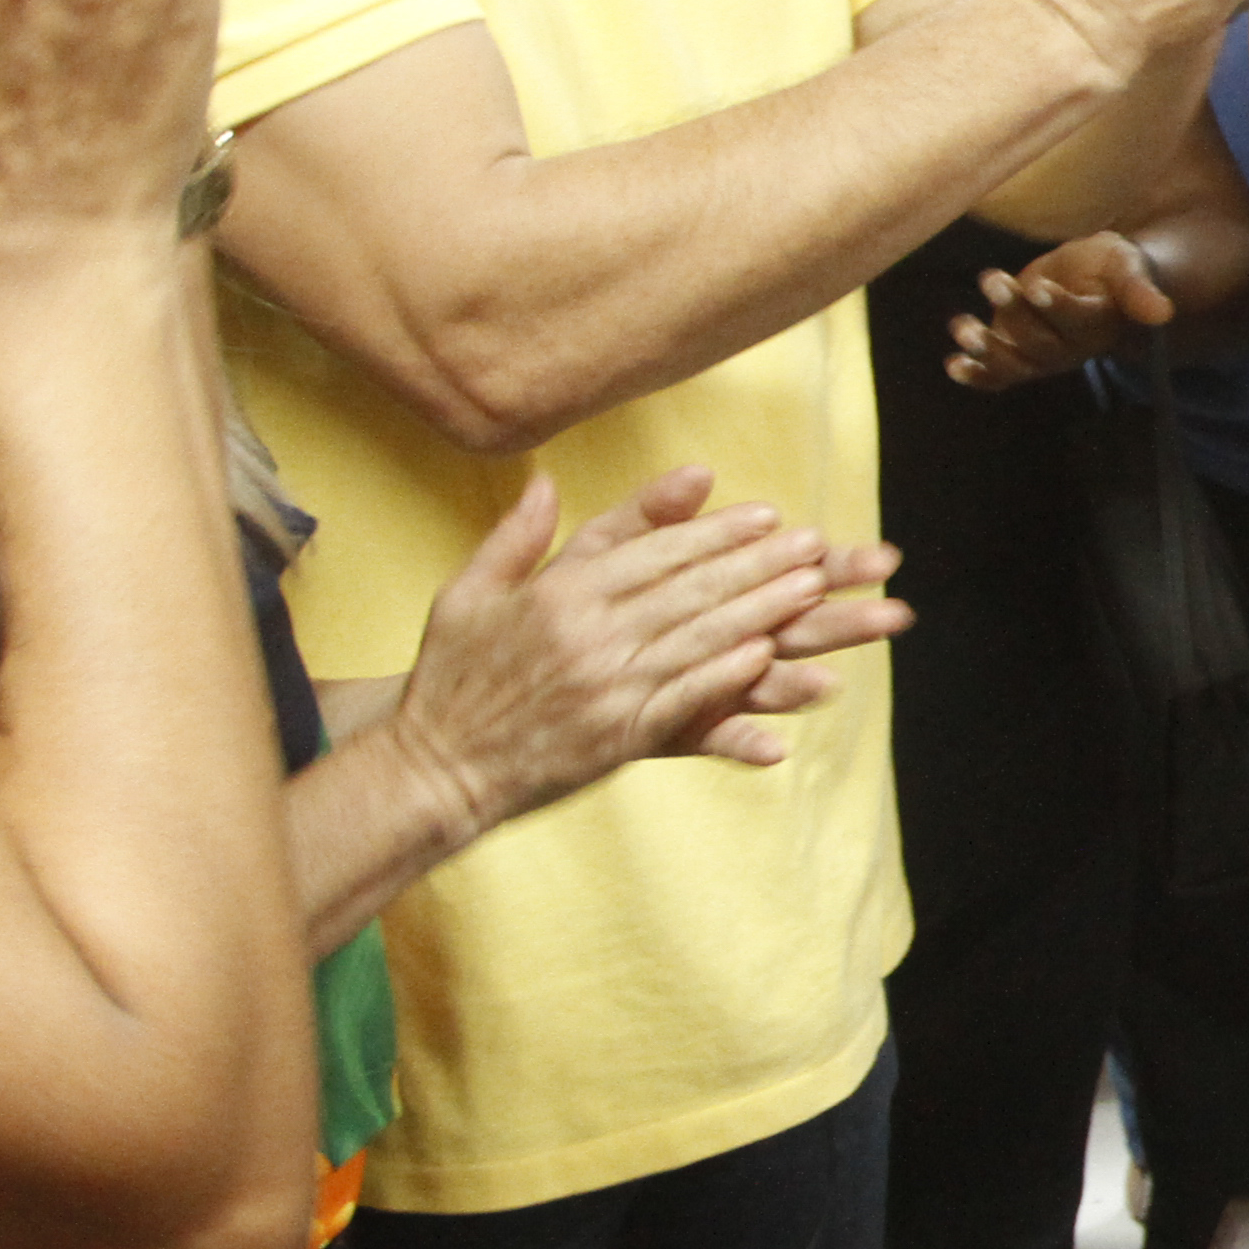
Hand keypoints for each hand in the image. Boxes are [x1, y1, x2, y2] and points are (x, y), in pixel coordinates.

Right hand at [369, 466, 904, 846]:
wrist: (434, 768)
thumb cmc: (451, 679)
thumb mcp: (466, 594)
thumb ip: (516, 537)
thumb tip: (543, 480)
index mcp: (556, 594)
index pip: (653, 553)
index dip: (714, 532)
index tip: (765, 516)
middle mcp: (586, 634)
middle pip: (689, 589)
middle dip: (757, 563)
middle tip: (814, 543)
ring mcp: (605, 686)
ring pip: (698, 638)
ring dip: (761, 611)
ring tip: (813, 588)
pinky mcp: (616, 734)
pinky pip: (683, 697)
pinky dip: (727, 675)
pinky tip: (768, 655)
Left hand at [945, 233, 1173, 389]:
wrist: (1091, 283)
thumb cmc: (1108, 268)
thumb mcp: (1123, 264)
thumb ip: (1136, 287)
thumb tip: (1163, 313)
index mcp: (1098, 324)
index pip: (1078, 320)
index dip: (1057, 307)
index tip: (1038, 287)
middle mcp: (1071, 349)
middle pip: (1042, 342)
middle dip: (1014, 313)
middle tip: (993, 277)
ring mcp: (1043, 358)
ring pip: (1016, 364)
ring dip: (987, 349)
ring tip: (962, 326)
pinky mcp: (1019, 358)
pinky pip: (999, 377)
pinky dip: (976, 375)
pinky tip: (953, 366)